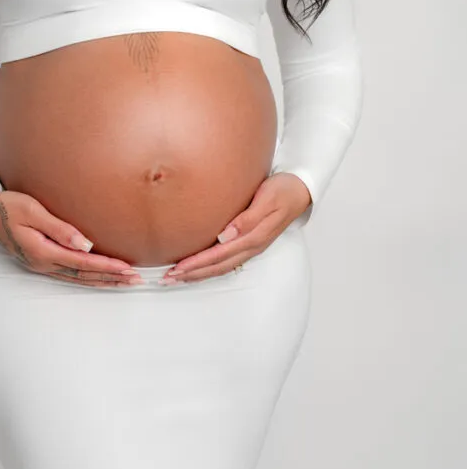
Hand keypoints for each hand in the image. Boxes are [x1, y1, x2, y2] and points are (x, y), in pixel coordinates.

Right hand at [0, 185, 143, 287]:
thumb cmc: (7, 207)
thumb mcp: (32, 211)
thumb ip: (59, 229)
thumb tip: (86, 245)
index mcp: (42, 252)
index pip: (83, 263)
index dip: (107, 267)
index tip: (128, 269)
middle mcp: (43, 263)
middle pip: (84, 276)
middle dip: (111, 278)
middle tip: (136, 280)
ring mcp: (41, 264)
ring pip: (78, 278)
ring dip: (102, 280)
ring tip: (124, 281)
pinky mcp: (40, 260)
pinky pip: (70, 273)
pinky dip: (88, 276)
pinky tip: (98, 276)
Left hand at [161, 173, 311, 283]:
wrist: (300, 190)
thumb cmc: (283, 190)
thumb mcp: (267, 200)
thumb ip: (247, 218)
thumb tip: (225, 236)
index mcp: (254, 237)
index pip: (219, 255)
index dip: (197, 263)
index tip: (176, 268)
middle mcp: (251, 246)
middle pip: (217, 266)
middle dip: (192, 274)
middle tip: (168, 279)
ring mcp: (251, 246)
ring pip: (221, 266)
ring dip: (199, 273)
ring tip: (177, 277)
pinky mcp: (250, 241)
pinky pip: (226, 259)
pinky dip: (209, 266)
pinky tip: (198, 267)